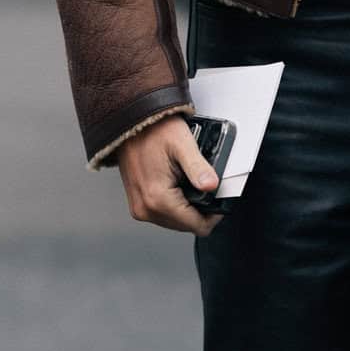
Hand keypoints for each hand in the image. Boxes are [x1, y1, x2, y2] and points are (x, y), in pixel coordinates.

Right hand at [114, 114, 222, 234]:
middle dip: (200, 209)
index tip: (218, 197)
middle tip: (203, 185)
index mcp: (157, 199)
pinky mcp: (138, 203)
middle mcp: (146, 209)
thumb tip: (212, 186)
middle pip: (187, 226)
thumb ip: (199, 168)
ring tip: (189, 182)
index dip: (214, 215)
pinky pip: (165, 214)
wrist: (131, 124)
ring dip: (187, 206)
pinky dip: (176, 203)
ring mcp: (140, 208)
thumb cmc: (154, 131)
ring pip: (176, 222)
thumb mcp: (182, 144)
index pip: (197, 226)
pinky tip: (178, 185)